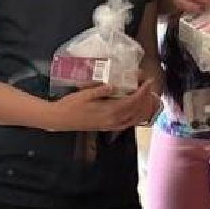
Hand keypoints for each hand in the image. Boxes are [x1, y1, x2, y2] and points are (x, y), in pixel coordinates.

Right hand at [44, 80, 158, 132]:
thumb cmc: (71, 104)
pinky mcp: (107, 127)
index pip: (132, 101)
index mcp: (109, 111)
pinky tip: (135, 110)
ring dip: (143, 108)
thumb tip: (114, 85)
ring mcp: (111, 125)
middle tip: (149, 85)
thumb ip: (100, 90)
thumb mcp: (85, 94)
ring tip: (146, 96)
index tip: (149, 81)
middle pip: (136, 110)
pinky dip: (135, 117)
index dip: (143, 91)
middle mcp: (113, 120)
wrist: (60, 119)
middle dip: (146, 97)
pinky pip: (127, 124)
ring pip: (134, 119)